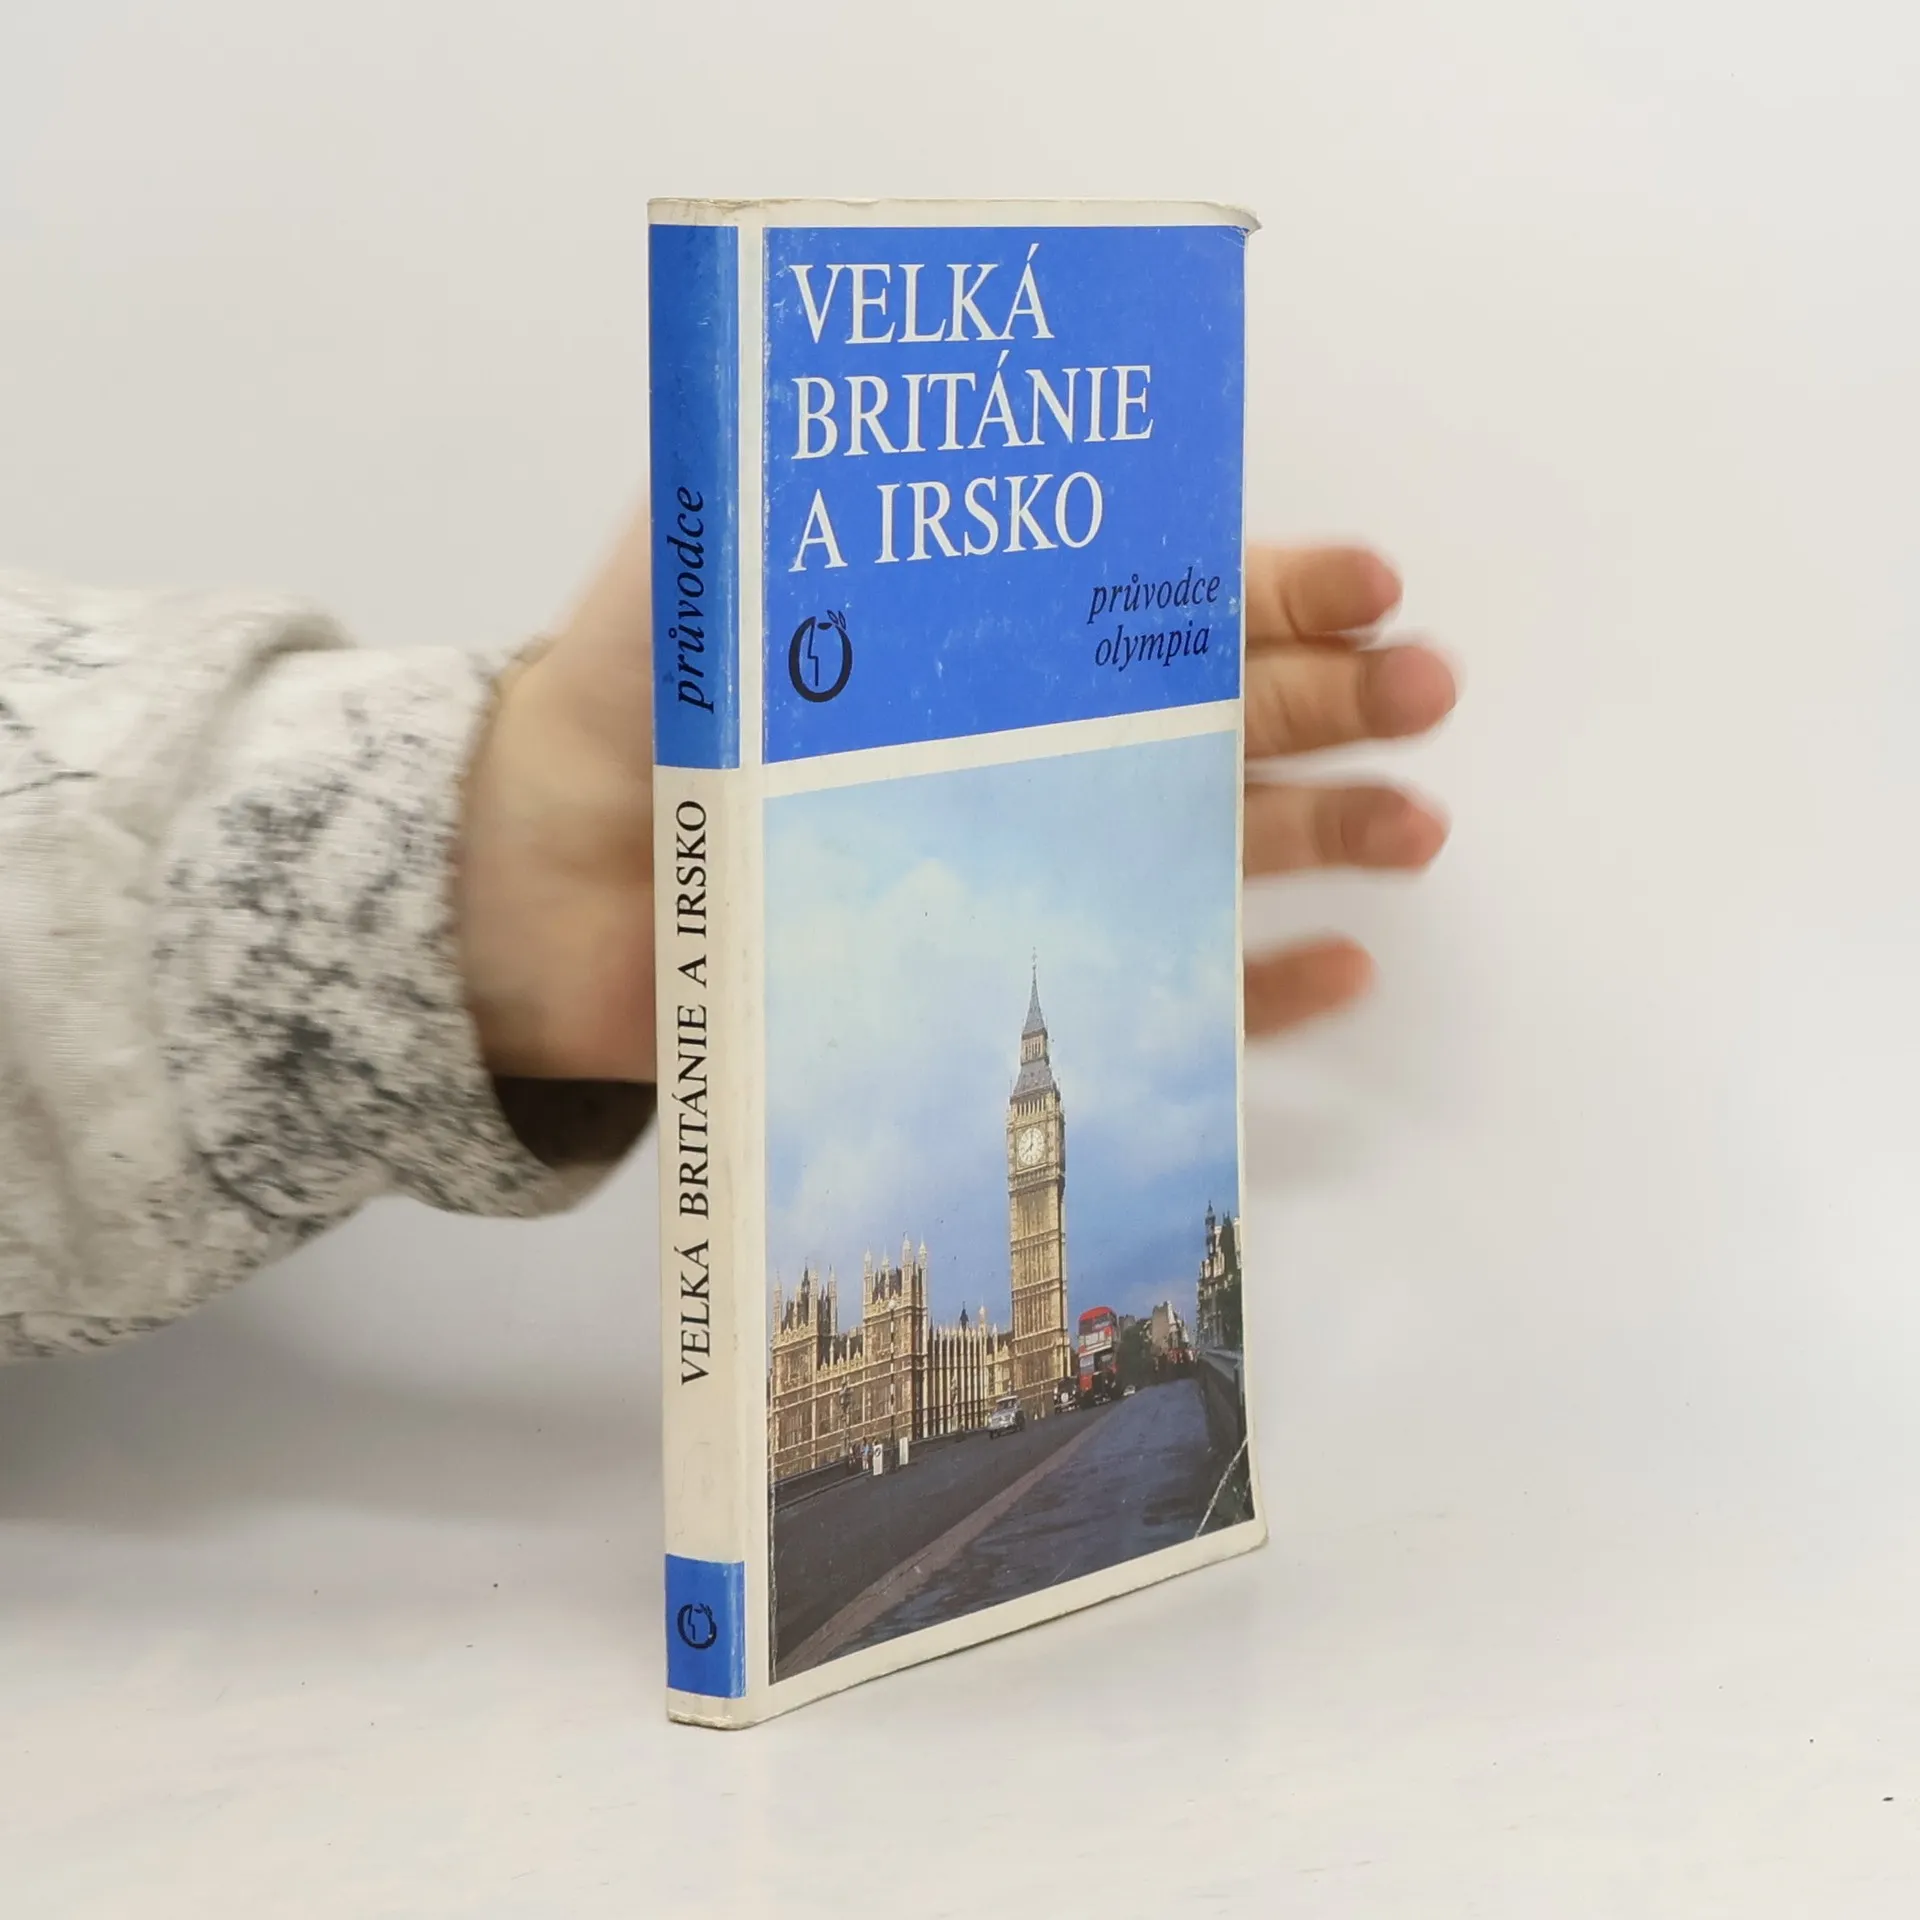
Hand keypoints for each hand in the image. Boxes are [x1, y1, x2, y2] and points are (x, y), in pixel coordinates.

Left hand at [454, 522, 1454, 1082]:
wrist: (554, 883)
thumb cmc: (639, 707)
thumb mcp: (713, 554)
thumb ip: (802, 469)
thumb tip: (886, 374)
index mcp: (996, 639)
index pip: (1164, 599)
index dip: (1274, 585)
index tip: (1368, 578)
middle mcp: (1035, 746)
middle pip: (1220, 714)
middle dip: (1336, 694)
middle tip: (1423, 686)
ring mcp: (1032, 865)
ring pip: (1215, 846)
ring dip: (1330, 829)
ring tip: (1417, 823)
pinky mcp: (1007, 981)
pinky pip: (1161, 989)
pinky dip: (1254, 989)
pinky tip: (1338, 965)